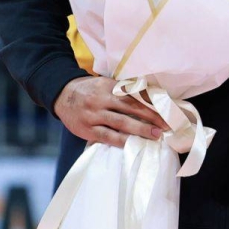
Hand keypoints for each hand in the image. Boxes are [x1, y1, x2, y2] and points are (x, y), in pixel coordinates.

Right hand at [54, 76, 169, 147]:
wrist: (62, 95)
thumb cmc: (90, 90)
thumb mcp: (105, 84)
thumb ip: (123, 90)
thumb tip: (150, 97)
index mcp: (109, 86)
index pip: (134, 94)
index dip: (151, 102)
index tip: (166, 109)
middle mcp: (102, 99)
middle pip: (131, 107)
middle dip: (151, 116)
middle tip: (167, 124)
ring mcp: (93, 115)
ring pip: (120, 122)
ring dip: (140, 129)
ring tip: (155, 135)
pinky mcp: (87, 129)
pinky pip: (106, 136)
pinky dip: (120, 141)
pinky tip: (133, 144)